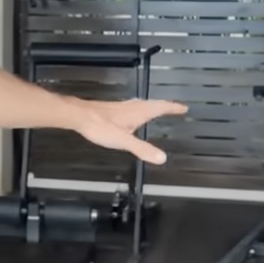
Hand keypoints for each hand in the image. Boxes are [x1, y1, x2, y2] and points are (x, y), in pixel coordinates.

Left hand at [72, 98, 188, 163]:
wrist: (80, 116)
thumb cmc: (100, 126)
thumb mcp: (124, 141)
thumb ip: (142, 149)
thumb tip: (161, 158)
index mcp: (139, 112)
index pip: (162, 107)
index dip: (174, 107)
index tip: (183, 108)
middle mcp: (133, 106)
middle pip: (154, 104)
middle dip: (166, 106)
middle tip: (175, 108)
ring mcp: (123, 107)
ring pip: (143, 105)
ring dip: (153, 107)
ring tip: (159, 110)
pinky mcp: (113, 109)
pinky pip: (133, 108)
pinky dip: (141, 110)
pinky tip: (134, 116)